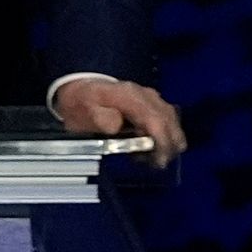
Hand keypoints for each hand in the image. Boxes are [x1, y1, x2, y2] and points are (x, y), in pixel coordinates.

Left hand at [53, 75, 187, 165]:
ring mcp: (151, 96)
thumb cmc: (82, 104)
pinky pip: (168, 117)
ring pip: (172, 119)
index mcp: (129, 97)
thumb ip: (100, 119)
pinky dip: (168, 132)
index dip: (161, 142)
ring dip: (170, 139)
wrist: (79, 88)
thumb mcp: (83, 113)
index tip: (159, 161)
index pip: (155, 120)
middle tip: (158, 163)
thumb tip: (117, 126)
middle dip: (168, 144)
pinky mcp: (152, 101)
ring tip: (156, 157)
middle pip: (168, 120)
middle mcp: (145, 95)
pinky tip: (158, 145)